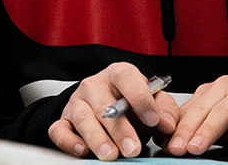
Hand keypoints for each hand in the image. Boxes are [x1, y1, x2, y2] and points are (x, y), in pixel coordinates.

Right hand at [48, 62, 178, 159]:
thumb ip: (163, 109)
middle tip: (133, 148)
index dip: (140, 98)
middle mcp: (95, 85)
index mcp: (118, 73)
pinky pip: (60, 130)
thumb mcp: (151, 99)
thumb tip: (167, 124)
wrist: (107, 103)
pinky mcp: (64, 120)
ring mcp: (77, 102)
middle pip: (104, 104)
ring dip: (97, 138)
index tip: (152, 120)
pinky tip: (83, 150)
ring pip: (83, 118)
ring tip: (110, 154)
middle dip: (120, 129)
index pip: (127, 78)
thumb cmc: (129, 101)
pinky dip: (69, 141)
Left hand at [166, 74, 227, 155]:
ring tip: (198, 144)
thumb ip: (200, 129)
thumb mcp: (219, 121)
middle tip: (176, 148)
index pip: (187, 111)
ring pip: (223, 108)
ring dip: (209, 127)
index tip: (164, 145)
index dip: (175, 129)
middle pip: (201, 109)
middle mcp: (222, 89)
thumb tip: (177, 144)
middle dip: (186, 130)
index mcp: (208, 94)